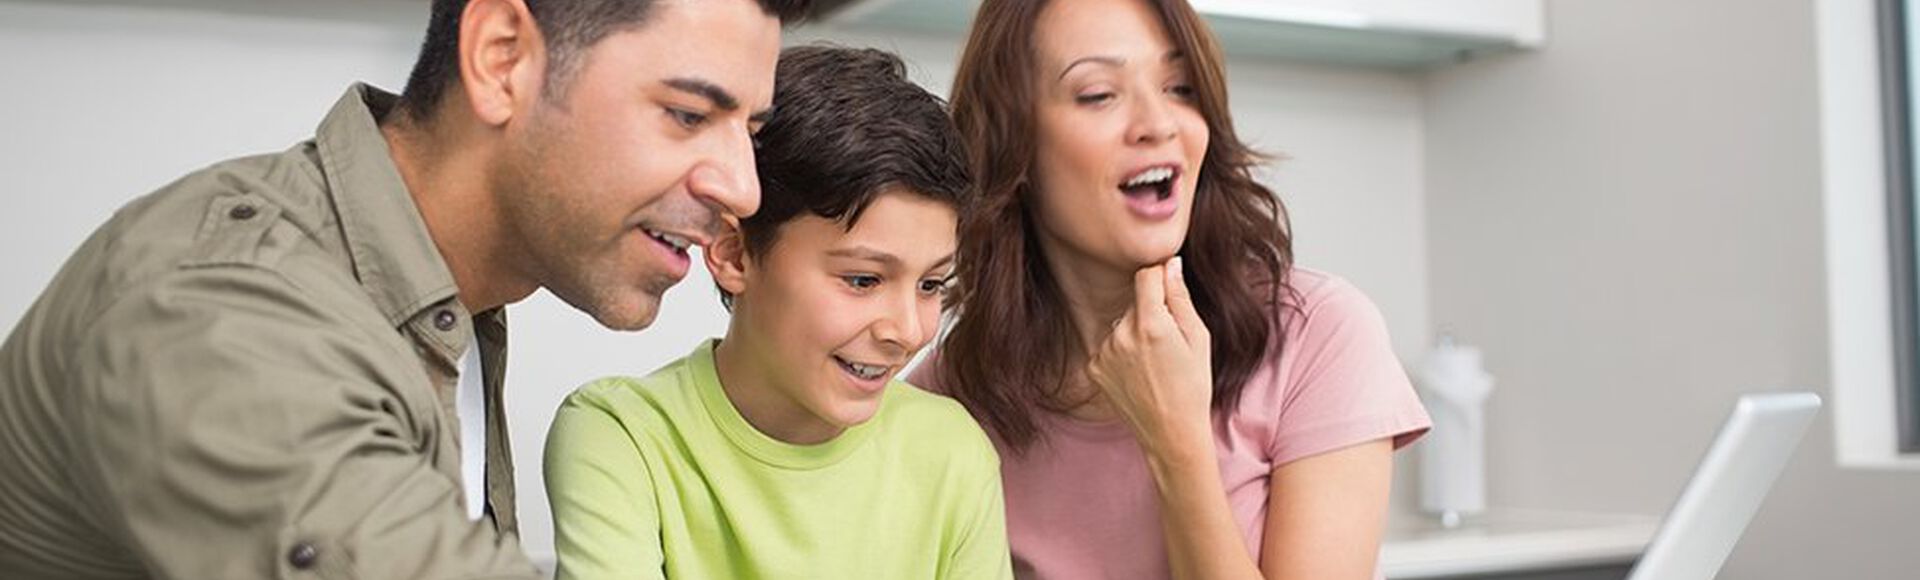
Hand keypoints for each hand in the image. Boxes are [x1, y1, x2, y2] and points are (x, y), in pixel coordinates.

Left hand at [1086, 257, 1214, 458]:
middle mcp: (1121, 334)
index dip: (1160, 277)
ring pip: (1122, 324)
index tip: (1169, 287)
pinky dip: (1122, 352)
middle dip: (1151, 312)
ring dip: (1136, 332)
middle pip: (1135, 302)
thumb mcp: (1198, 338)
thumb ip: (1180, 297)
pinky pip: (1110, 345)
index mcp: (1151, 324)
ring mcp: (1104, 352)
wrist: (1172, 433)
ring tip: (1155, 362)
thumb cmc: (1193, 386)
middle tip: (1170, 343)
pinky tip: (1139, 373)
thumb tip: (1171, 263)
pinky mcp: (1094, 367)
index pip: (1146, 275)